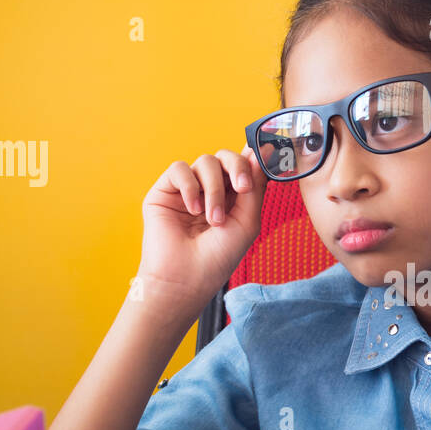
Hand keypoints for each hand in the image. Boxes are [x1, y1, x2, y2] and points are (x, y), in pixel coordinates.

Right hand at [135, 146, 267, 314]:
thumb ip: (256, 187)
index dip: (252, 157)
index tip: (265, 154)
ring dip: (214, 189)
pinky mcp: (165, 190)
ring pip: (205, 161)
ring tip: (213, 219)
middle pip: (225, 157)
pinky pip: (179, 169)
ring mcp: (188, 188)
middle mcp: (210, 189)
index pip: (243, 165)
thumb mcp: (247, 222)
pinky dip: (190, 186)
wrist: (186, 278)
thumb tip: (262, 151)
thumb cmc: (217, 257)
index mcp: (233, 197)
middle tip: (242, 188)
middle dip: (237, 168)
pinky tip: (192, 210)